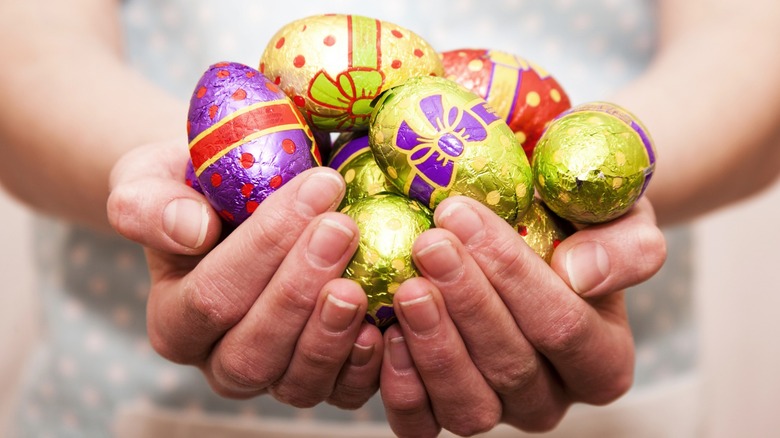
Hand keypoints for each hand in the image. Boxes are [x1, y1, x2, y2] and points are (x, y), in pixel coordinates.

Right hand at [107, 140, 382, 408]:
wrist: (240, 207)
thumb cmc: (198, 191)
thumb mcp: (155, 180)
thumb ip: (151, 205)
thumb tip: (190, 231)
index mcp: (174, 320)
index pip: (211, 297)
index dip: (264, 246)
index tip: (317, 187)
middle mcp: (219, 360)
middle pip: (252, 351)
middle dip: (300, 289)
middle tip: (342, 228)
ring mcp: (273, 376)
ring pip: (296, 382)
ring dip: (330, 334)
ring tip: (359, 282)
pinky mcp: (321, 380)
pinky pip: (342, 393)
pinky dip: (365, 367)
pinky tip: (383, 324)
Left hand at [379, 196, 665, 436]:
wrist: (531, 236)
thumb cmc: (574, 224)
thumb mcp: (619, 218)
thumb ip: (624, 246)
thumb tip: (580, 274)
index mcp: (604, 359)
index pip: (563, 326)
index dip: (513, 274)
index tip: (462, 215)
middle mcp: (553, 397)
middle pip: (512, 366)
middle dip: (466, 300)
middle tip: (429, 243)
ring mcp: (498, 410)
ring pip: (469, 406)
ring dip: (434, 345)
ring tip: (408, 287)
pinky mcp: (444, 413)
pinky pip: (422, 424)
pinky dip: (401, 386)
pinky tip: (386, 332)